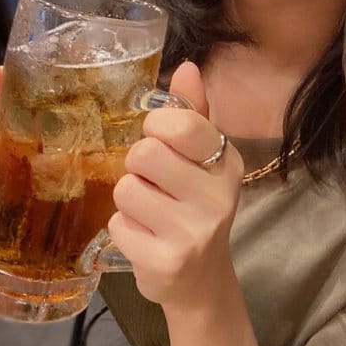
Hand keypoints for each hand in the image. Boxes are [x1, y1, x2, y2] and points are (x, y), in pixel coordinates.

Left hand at [108, 61, 243, 308]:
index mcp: (228, 163)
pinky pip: (117, 224)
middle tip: (153, 183)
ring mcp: (193, 232)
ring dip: (129, 199)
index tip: (162, 143)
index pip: (180, 124)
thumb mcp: (201, 158)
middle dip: (138, 166)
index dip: (155, 128)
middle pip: (144, 154)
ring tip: (150, 212)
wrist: (200, 279)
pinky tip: (146, 237)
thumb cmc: (194, 206)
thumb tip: (186, 66)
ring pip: (126, 189)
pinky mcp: (165, 262)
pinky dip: (123, 228)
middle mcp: (218, 197)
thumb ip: (192, 112)